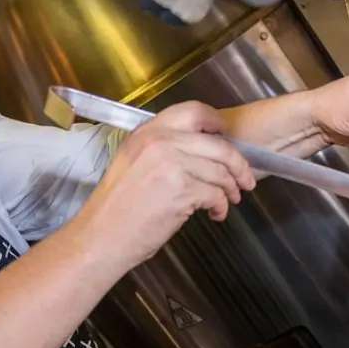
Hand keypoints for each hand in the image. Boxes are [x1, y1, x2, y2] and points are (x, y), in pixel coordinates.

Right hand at [75, 101, 255, 267]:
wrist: (103, 235)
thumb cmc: (118, 207)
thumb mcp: (134, 162)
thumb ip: (163, 148)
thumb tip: (200, 149)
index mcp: (147, 132)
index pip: (193, 112)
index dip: (216, 123)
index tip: (227, 135)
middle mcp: (160, 142)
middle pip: (218, 144)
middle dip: (238, 164)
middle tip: (245, 179)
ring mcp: (172, 164)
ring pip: (221, 172)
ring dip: (231, 189)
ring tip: (229, 200)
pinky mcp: (182, 190)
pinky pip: (216, 194)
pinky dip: (221, 206)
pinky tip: (215, 213)